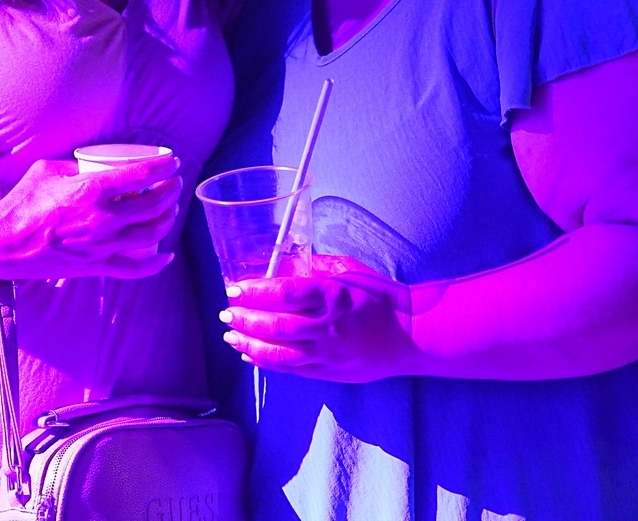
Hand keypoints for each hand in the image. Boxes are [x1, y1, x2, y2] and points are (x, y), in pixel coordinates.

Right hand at [0, 155, 183, 281]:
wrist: (5, 244)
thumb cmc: (22, 203)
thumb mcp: (48, 170)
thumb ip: (75, 166)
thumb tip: (92, 166)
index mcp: (91, 191)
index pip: (140, 176)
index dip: (162, 167)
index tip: (171, 163)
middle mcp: (102, 219)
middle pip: (153, 205)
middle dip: (171, 191)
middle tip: (174, 183)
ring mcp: (102, 246)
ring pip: (151, 234)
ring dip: (167, 219)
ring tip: (171, 209)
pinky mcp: (96, 266)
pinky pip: (134, 268)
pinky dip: (155, 264)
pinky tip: (166, 255)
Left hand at [220, 255, 416, 382]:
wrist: (411, 334)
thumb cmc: (381, 296)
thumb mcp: (351, 270)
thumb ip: (317, 267)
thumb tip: (286, 265)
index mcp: (332, 295)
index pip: (284, 293)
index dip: (255, 292)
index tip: (235, 288)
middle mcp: (327, 326)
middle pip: (275, 325)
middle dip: (244, 320)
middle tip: (226, 313)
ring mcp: (327, 353)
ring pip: (278, 353)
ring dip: (249, 344)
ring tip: (230, 336)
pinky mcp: (329, 372)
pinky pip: (291, 370)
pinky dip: (266, 363)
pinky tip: (250, 355)